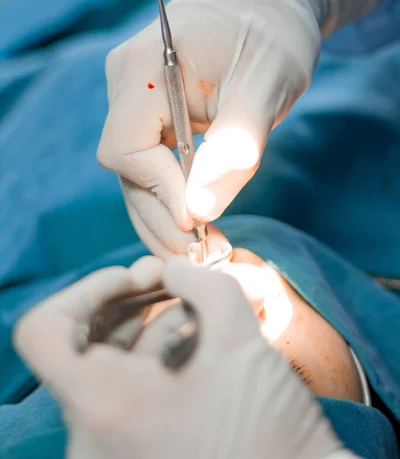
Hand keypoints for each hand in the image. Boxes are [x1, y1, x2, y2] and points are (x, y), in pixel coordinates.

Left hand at [14, 257, 357, 458]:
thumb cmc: (269, 433)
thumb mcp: (238, 340)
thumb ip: (201, 283)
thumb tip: (174, 268)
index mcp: (104, 407)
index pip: (42, 332)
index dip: (84, 291)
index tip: (132, 278)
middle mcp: (92, 436)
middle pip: (80, 344)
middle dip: (125, 299)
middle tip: (167, 277)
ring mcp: (112, 448)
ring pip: (106, 366)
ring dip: (146, 322)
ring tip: (192, 302)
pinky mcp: (135, 452)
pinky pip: (126, 392)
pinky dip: (154, 355)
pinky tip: (194, 334)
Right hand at [97, 0, 389, 259]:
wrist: (270, 4)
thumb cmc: (273, 33)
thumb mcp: (267, 83)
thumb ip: (236, 144)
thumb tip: (201, 212)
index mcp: (144, 66)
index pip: (126, 147)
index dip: (158, 192)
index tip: (200, 225)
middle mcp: (125, 82)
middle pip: (126, 169)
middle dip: (162, 217)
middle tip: (206, 259)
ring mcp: (133, 97)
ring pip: (136, 173)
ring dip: (166, 216)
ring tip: (206, 253)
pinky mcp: (149, 112)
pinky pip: (151, 162)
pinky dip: (172, 197)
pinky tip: (199, 225)